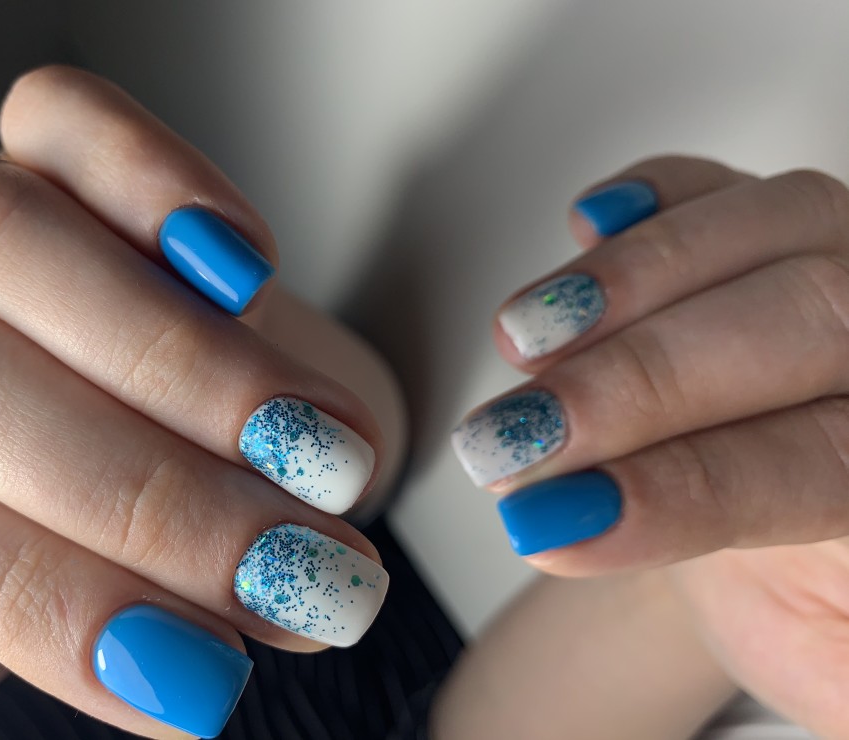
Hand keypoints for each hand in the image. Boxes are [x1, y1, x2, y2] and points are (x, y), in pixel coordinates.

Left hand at [0, 66, 400, 738]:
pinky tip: (248, 266)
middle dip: (154, 497)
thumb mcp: (58, 576)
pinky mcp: (46, 140)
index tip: (206, 681)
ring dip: (184, 365)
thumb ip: (27, 632)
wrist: (181, 391)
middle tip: (297, 565)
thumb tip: (153, 691)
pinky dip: (157, 184)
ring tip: (317, 445)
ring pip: (4, 246)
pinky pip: (67, 119)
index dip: (57, 610)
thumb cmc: (121, 494)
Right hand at [450, 155, 848, 734]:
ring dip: (625, 281)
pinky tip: (593, 222)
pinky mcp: (773, 232)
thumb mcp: (833, 669)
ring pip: (769, 228)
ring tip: (523, 339)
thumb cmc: (813, 603)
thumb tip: (713, 614)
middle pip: (803, 323)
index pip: (813, 465)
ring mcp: (841, 265)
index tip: (557, 520)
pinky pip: (726, 186)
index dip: (674, 491)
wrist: (797, 541)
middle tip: (520, 434)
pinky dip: (656, 194)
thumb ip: (833, 668)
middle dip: (635, 382)